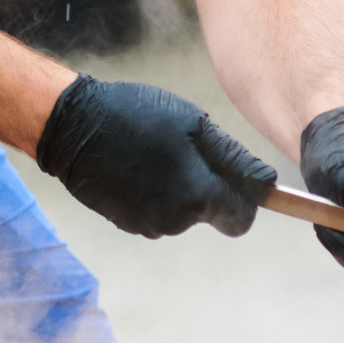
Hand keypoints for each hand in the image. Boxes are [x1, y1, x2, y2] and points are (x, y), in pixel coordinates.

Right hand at [33, 75, 277, 238]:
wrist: (74, 127)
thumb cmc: (136, 116)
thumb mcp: (193, 125)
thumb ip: (234, 160)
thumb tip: (269, 184)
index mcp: (198, 196)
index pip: (243, 217)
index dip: (247, 198)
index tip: (238, 176)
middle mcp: (176, 220)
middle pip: (213, 214)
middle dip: (212, 189)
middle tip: (188, 152)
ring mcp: (149, 226)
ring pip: (186, 213)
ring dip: (182, 189)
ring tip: (158, 154)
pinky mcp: (129, 225)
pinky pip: (160, 214)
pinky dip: (158, 195)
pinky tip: (140, 167)